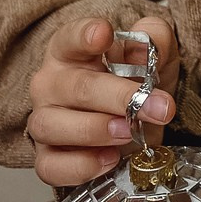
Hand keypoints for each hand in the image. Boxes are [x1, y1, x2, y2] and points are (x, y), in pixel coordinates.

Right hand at [26, 16, 178, 188]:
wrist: (134, 123)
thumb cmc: (135, 82)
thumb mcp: (156, 55)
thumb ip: (155, 39)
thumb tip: (147, 42)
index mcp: (71, 51)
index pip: (70, 37)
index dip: (85, 35)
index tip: (104, 34)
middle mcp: (50, 84)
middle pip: (75, 87)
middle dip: (119, 97)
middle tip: (156, 107)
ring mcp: (44, 120)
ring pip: (52, 126)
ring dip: (95, 130)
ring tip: (129, 131)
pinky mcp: (46, 157)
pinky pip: (51, 166)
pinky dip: (81, 166)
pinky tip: (110, 159)